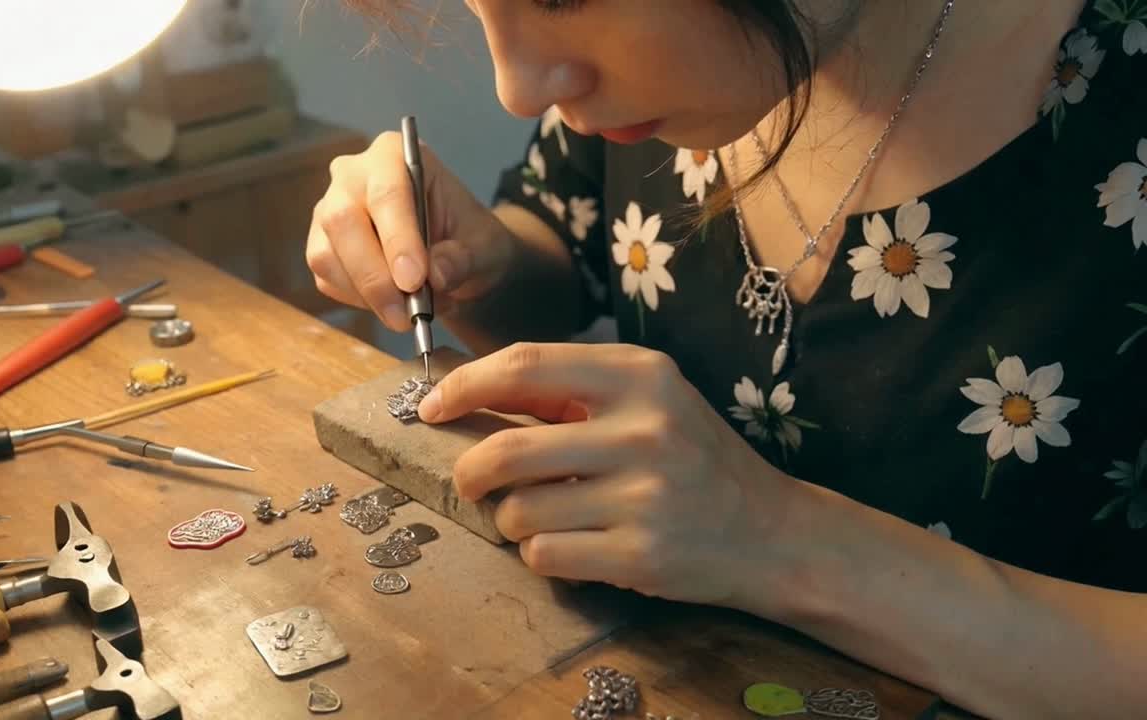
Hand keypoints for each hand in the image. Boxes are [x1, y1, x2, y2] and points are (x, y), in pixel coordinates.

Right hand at [307, 132, 514, 331]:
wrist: (455, 255)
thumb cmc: (469, 238)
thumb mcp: (484, 246)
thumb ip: (464, 258)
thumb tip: (436, 275)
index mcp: (394, 155)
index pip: (387, 193)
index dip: (398, 238)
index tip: (414, 280)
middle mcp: (352, 176)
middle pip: (344, 221)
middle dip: (374, 276)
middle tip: (406, 314)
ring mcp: (329, 211)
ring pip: (327, 255)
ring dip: (367, 294)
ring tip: (411, 312)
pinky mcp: (322, 246)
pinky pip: (327, 279)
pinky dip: (359, 301)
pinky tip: (392, 303)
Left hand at [418, 342, 807, 608]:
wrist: (773, 531)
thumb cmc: (694, 457)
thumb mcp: (647, 400)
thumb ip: (568, 391)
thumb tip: (465, 386)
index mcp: (639, 375)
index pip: (524, 365)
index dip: (464, 385)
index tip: (431, 406)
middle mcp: (644, 428)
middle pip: (507, 449)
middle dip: (469, 470)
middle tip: (469, 479)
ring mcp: (644, 495)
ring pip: (519, 512)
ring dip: (512, 519)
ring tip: (545, 516)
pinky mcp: (641, 554)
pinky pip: (544, 555)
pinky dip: (540, 553)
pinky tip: (573, 544)